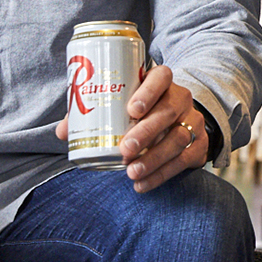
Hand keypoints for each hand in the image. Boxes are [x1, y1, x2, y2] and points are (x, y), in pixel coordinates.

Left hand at [56, 64, 208, 191]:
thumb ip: (94, 113)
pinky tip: (143, 184)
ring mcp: (193, 121)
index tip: (131, 110)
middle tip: (124, 149)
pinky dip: (162, 174)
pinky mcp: (199, 144)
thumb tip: (62, 132)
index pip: (161, 78)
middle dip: (147, 132)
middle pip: (169, 111)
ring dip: (153, 158)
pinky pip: (184, 160)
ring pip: (178, 138)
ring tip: (131, 172)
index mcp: (162, 82)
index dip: (148, 92)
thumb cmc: (142, 111)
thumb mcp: (123, 105)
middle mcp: (181, 99)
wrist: (179, 121)